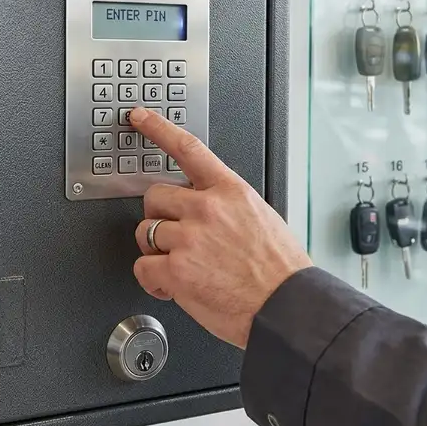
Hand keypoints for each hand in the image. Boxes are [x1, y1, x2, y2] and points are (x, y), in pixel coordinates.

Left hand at [130, 107, 311, 348]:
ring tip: (182, 266)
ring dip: (156, 250)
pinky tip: (171, 286)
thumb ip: (226, 204)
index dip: (158, 128)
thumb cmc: (280, 270)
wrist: (287, 308)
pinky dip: (153, 280)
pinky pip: (143, 266)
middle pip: (154, 196)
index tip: (139, 116)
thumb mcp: (259, 217)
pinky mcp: (176, 270)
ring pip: (145, 232)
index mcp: (229, 191)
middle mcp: (206, 209)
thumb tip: (204, 207)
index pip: (188, 149)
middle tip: (176, 237)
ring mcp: (189, 238)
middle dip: (159, 216)